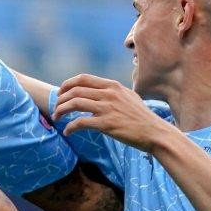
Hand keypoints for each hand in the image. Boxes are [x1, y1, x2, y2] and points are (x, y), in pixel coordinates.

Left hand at [53, 74, 168, 151]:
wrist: (155, 132)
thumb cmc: (142, 117)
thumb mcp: (128, 96)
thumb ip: (113, 93)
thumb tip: (98, 93)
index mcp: (113, 86)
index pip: (83, 78)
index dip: (68, 84)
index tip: (61, 93)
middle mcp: (109, 94)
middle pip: (75, 90)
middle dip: (61, 99)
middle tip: (56, 108)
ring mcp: (107, 108)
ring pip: (74, 104)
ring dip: (61, 111)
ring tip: (56, 118)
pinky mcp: (106, 124)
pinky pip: (80, 122)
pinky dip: (70, 126)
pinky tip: (68, 131)